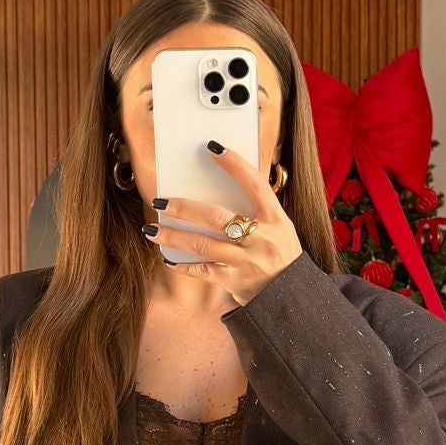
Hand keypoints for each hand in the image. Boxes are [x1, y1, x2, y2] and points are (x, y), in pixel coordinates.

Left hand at [146, 141, 302, 306]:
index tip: (213, 147)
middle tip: (160, 201)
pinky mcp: (236, 282)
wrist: (293, 297)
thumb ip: (256, 210)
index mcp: (276, 220)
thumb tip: (217, 189)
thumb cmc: (282, 255)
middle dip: (184, 208)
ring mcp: (247, 262)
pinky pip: (203, 272)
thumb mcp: (279, 228)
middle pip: (216, 217)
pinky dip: (184, 266)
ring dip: (174, 237)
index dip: (235, 164)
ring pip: (203, 245)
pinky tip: (168, 259)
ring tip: (152, 230)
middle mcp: (262, 239)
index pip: (255, 184)